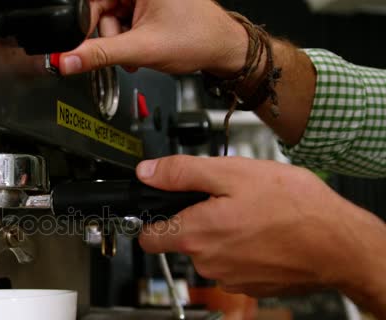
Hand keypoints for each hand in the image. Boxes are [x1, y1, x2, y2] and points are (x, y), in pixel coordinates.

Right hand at [60, 0, 247, 75]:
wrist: (223, 50)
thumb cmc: (198, 39)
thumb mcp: (141, 49)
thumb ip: (100, 55)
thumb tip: (68, 59)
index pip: (92, 2)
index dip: (86, 24)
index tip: (81, 46)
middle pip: (101, 10)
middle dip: (110, 37)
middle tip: (125, 52)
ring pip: (112, 19)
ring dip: (120, 41)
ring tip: (139, 52)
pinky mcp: (148, 6)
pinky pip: (124, 22)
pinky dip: (129, 39)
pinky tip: (143, 46)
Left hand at [136, 156, 385, 313]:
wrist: (339, 244)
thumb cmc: (294, 208)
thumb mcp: (232, 173)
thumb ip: (182, 172)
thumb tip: (147, 172)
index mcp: (196, 234)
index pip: (147, 237)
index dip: (151, 217)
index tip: (162, 207)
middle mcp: (207, 263)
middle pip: (182, 239)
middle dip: (195, 218)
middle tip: (225, 199)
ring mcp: (229, 278)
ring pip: (209, 251)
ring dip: (221, 231)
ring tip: (251, 213)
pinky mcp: (250, 285)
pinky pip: (232, 263)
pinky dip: (241, 247)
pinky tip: (263, 231)